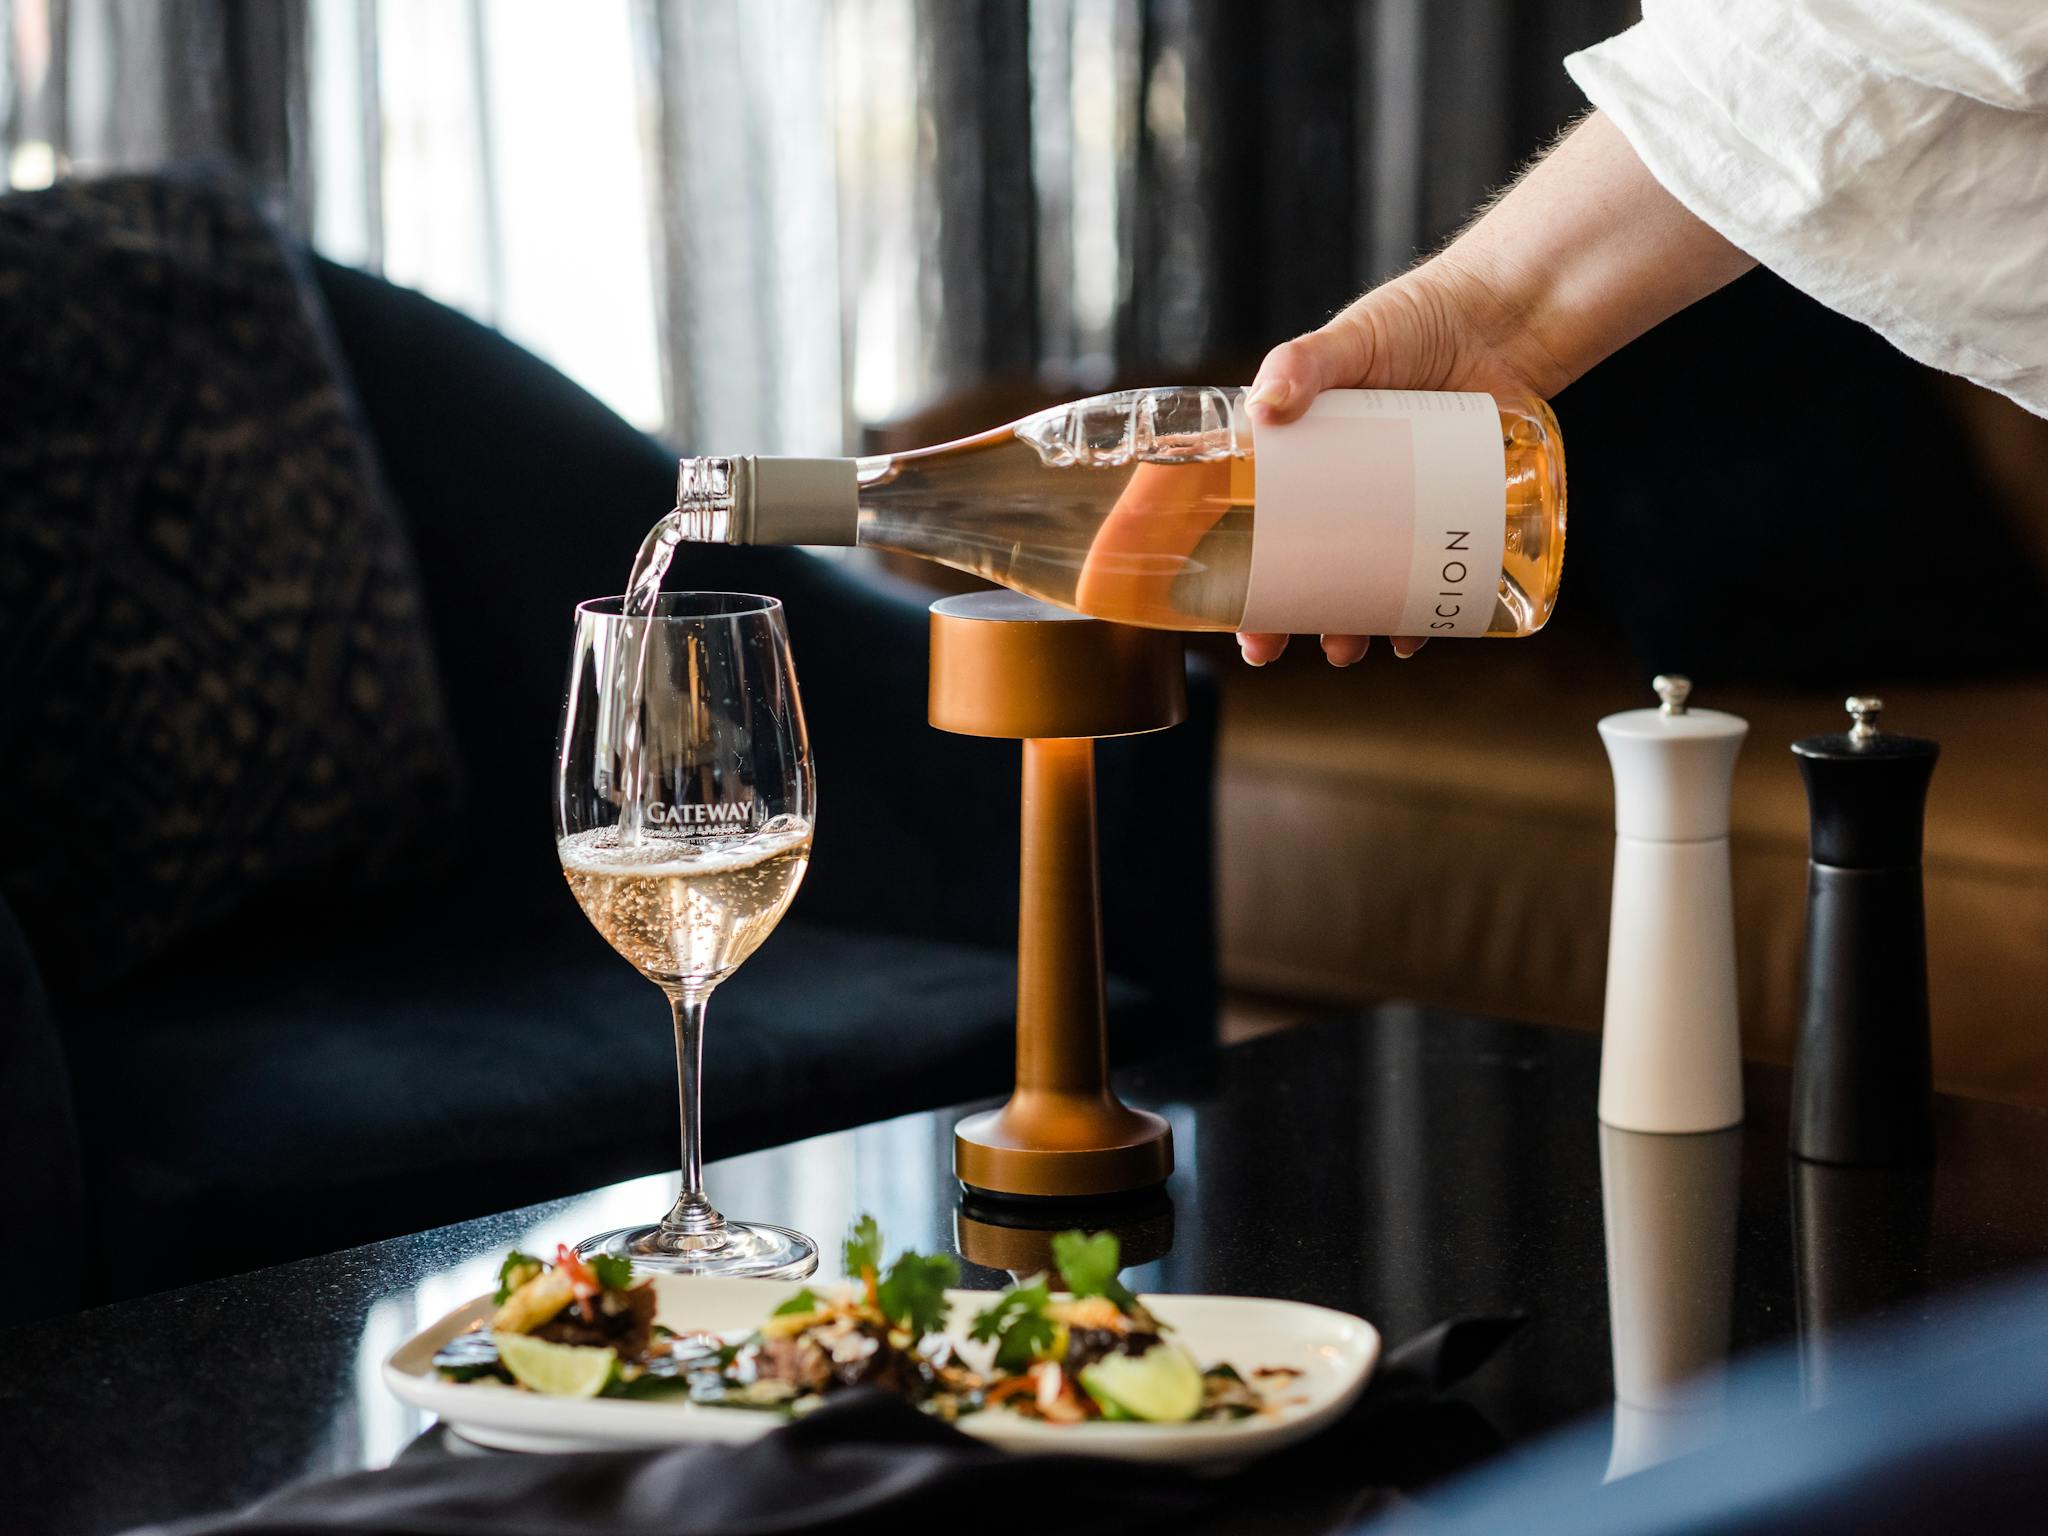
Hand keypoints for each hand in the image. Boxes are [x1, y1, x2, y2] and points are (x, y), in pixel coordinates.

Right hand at [1236, 110, 1754, 667]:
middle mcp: (1343, 494)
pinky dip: (1419, 617)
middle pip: (1300, 572)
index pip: (1252, 527)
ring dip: (1348, 629)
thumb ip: (1303, 363)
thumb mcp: (1350, 341)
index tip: (1223, 612)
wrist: (1506, 321)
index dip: (1233, 575)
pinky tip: (1412, 637)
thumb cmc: (1417, 321)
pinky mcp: (1450, 520)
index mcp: (1301, 460)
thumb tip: (1265, 406)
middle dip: (1283, 620)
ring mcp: (1397, 513)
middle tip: (1271, 647)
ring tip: (1345, 648)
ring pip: (1362, 589)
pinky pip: (1428, 583)